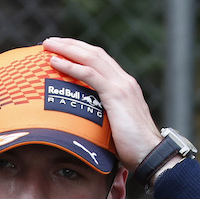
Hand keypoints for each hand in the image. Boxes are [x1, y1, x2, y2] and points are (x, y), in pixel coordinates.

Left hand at [41, 37, 164, 172]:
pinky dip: (71, 66)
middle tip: (50, 42)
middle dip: (71, 45)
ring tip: (48, 45)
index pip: (101, 61)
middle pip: (95, 53)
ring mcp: (122, 86)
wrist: (151, 155)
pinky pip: (90, 74)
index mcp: (125, 87)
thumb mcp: (116, 129)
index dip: (82, 53)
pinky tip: (55, 63)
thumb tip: (84, 128)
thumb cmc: (134, 150)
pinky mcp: (116, 95)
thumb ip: (103, 120)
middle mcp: (125, 81)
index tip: (63, 50)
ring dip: (67, 49)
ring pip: (91, 58)